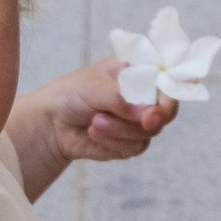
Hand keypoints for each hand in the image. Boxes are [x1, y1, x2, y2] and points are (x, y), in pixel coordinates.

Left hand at [45, 58, 177, 163]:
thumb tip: (147, 115)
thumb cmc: (72, 93)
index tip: (156, 112)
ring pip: (149, 133)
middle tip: (143, 122)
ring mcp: (138, 121)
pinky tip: (94, 133)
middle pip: (165, 112)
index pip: (167, 82)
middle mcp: (143, 97)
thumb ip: (122, 98)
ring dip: (120, 130)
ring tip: (94, 122)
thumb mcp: (95, 86)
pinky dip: (113, 142)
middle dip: (148, 119)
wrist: (52, 123)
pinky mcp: (130, 142)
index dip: (169, 98)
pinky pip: (135, 147)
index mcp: (139, 73)